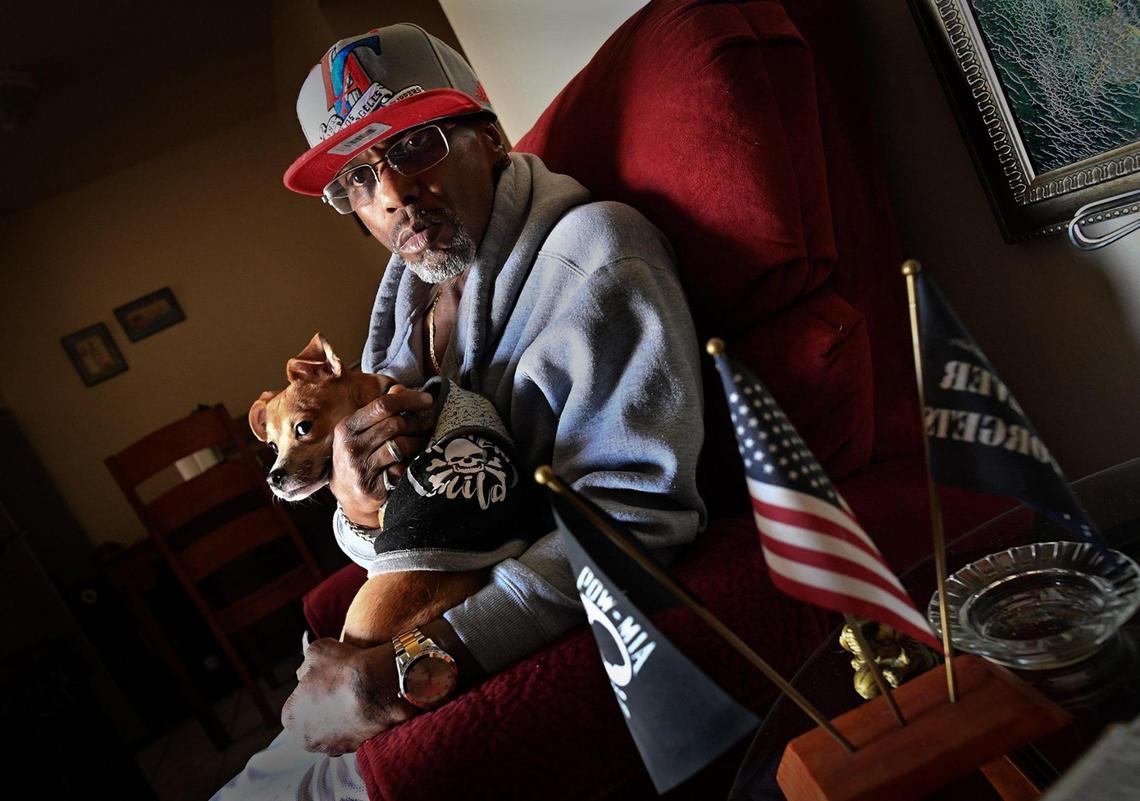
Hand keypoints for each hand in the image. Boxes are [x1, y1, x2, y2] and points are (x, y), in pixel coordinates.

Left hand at [281, 638, 414, 755]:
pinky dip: (360, 723)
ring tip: (356, 696)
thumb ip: (307, 663)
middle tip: (340, 688)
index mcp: (291, 718)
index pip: (297, 704)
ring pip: (335, 730)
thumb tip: (308, 669)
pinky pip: (355, 735)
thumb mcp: (317, 651)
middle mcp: (307, 739)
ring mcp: (333, 748)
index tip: (325, 680)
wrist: (379, 687)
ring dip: (343, 716)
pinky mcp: (357, 750)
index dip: (312, 689)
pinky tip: (368, 706)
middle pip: (314, 720)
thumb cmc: (344, 671)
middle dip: (325, 706)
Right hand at [330, 385, 435, 526]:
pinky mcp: (370, 487)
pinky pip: (401, 468)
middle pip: (394, 424)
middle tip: (430, 422)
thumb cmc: (360, 456)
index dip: (409, 400)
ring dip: (418, 441)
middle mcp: (350, 446)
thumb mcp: (363, 431)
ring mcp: (359, 468)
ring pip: (400, 445)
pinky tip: (414, 460)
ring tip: (423, 440)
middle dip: (417, 421)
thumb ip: (381, 409)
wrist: (348, 495)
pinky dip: (411, 462)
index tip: (428, 399)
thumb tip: (401, 388)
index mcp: (347, 427)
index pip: (382, 406)